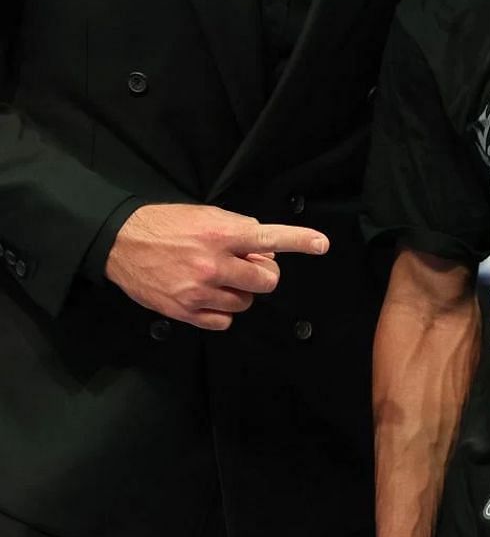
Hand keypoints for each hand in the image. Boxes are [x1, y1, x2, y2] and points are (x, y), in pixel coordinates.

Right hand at [104, 203, 328, 330]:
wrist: (120, 243)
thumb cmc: (167, 225)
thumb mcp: (207, 215)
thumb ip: (241, 230)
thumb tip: (266, 251)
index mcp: (221, 234)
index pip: (269, 238)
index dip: (299, 240)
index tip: (321, 244)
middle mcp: (212, 264)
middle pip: (266, 281)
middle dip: (264, 275)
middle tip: (248, 266)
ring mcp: (198, 291)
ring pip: (246, 302)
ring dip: (241, 291)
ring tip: (220, 278)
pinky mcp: (185, 311)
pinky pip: (224, 321)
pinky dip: (223, 311)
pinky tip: (210, 295)